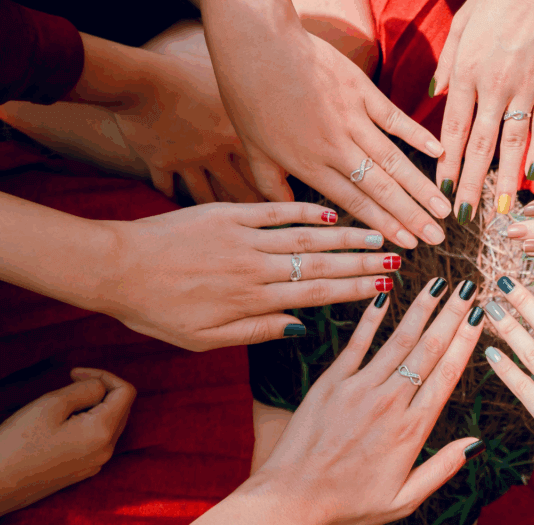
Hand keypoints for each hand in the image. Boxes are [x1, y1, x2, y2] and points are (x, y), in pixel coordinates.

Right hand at [0, 369, 135, 516]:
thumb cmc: (18, 443)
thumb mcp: (52, 404)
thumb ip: (86, 389)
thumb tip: (102, 386)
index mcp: (103, 432)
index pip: (126, 392)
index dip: (104, 375)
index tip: (74, 373)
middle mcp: (106, 450)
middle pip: (121, 407)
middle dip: (100, 390)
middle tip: (69, 383)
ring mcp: (95, 463)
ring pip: (109, 424)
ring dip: (93, 407)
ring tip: (62, 405)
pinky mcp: (82, 471)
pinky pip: (97, 440)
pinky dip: (87, 424)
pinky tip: (61, 425)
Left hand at [99, 202, 396, 350]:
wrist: (116, 268)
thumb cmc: (157, 310)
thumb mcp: (204, 339)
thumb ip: (256, 332)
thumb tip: (301, 329)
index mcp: (252, 300)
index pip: (316, 294)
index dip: (355, 290)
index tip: (385, 288)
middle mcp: (256, 266)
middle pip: (321, 263)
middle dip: (364, 262)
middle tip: (398, 259)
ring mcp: (244, 236)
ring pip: (306, 236)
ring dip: (346, 235)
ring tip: (379, 234)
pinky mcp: (229, 213)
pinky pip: (275, 211)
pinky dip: (305, 211)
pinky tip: (331, 212)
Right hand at [114, 35, 276, 204]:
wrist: (140, 81)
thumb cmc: (184, 74)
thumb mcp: (223, 83)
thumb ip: (243, 98)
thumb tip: (267, 90)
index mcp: (234, 134)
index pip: (262, 167)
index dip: (274, 185)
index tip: (283, 197)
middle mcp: (214, 153)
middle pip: (238, 187)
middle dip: (252, 205)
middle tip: (263, 221)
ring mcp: (187, 161)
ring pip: (205, 194)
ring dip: (216, 206)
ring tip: (226, 221)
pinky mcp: (160, 163)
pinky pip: (167, 187)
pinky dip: (172, 196)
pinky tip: (177, 203)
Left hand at [196, 279, 485, 524]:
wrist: (291, 499)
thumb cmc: (349, 504)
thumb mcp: (404, 499)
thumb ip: (442, 468)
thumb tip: (477, 443)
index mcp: (411, 430)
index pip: (447, 375)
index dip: (466, 342)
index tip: (480, 316)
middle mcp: (389, 403)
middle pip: (428, 350)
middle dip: (452, 315)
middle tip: (468, 287)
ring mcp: (358, 389)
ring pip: (398, 340)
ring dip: (421, 309)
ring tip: (439, 284)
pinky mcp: (331, 383)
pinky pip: (356, 344)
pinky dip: (372, 319)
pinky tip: (387, 297)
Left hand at [210, 26, 450, 248]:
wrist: (257, 43)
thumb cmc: (249, 96)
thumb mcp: (253, 149)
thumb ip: (271, 185)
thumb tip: (287, 213)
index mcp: (309, 164)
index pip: (354, 203)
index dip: (384, 226)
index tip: (407, 246)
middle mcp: (335, 146)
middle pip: (381, 189)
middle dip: (412, 217)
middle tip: (438, 238)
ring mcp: (352, 117)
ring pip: (394, 160)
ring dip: (422, 187)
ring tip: (445, 209)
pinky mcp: (361, 91)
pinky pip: (395, 119)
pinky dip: (418, 136)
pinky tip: (440, 153)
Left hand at [431, 0, 533, 222]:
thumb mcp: (461, 24)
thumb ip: (447, 64)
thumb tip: (433, 98)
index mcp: (468, 71)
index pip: (454, 128)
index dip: (448, 163)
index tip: (442, 190)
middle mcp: (495, 84)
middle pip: (481, 143)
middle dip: (471, 182)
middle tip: (464, 214)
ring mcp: (527, 85)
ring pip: (513, 140)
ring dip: (505, 179)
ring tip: (500, 210)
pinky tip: (533, 175)